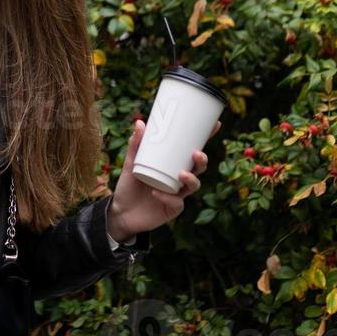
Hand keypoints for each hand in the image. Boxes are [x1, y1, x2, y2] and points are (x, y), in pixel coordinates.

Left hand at [106, 118, 221, 241]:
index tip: (215, 125)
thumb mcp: (130, 163)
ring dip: (191, 179)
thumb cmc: (129, 186)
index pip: (193, 150)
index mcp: (173, 164)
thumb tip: (140, 122)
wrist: (121, 213)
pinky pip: (176, 202)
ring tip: (181, 174)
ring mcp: (178, 194)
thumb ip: (135, 145)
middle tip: (196, 154)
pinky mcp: (172, 208)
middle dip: (202, 160)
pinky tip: (156, 193)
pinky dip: (167, 197)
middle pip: (199, 168)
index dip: (206, 139)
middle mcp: (179, 179)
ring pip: (193, 186)